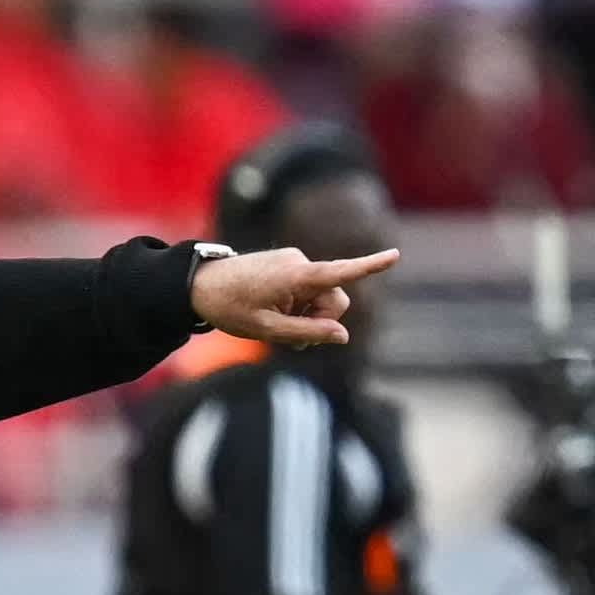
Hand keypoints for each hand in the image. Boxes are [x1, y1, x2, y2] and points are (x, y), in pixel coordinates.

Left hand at [190, 247, 399, 346]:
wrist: (198, 284)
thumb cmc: (229, 307)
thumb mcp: (267, 329)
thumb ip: (307, 333)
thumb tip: (343, 335)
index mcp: (295, 276)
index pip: (339, 272)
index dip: (370, 266)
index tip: (395, 255)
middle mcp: (299, 262)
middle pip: (334, 298)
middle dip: (322, 320)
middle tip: (294, 338)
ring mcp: (294, 260)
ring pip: (320, 295)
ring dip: (308, 314)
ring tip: (277, 323)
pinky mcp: (288, 262)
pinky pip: (307, 288)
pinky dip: (299, 303)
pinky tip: (274, 309)